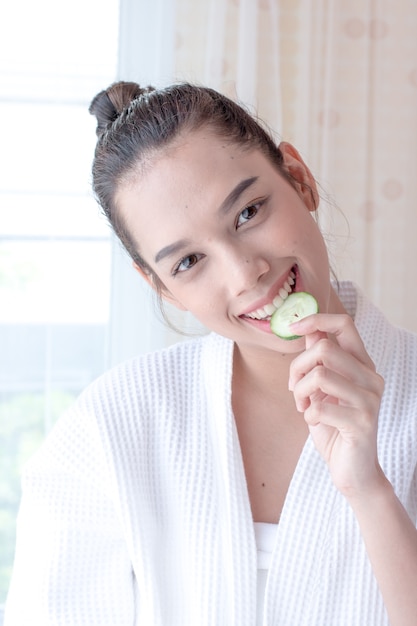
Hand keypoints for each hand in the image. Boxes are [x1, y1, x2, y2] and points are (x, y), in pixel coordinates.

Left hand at [288, 313, 384, 499]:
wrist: (353, 470)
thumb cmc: (334, 427)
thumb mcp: (323, 389)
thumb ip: (320, 360)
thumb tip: (308, 329)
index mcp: (362, 364)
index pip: (344, 324)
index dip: (316, 319)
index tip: (294, 328)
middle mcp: (371, 377)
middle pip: (324, 348)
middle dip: (297, 366)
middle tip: (294, 388)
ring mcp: (370, 399)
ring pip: (319, 374)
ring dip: (300, 392)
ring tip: (303, 406)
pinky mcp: (362, 422)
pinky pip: (320, 406)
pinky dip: (307, 414)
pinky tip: (313, 421)